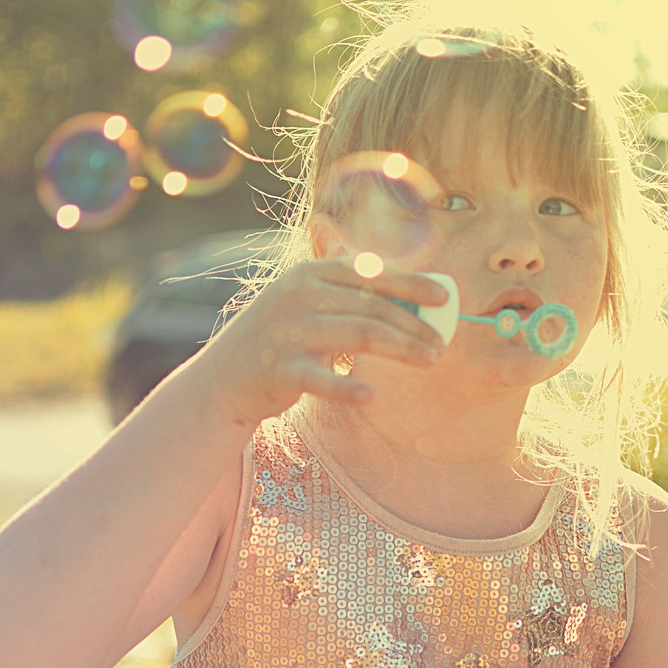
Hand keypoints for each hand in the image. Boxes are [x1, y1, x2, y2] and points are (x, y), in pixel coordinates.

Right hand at [201, 255, 448, 427]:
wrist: (223, 379)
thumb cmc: (280, 341)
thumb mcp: (309, 306)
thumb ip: (350, 298)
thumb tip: (413, 299)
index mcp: (309, 274)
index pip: (369, 272)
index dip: (411, 282)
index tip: (444, 297)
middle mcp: (298, 296)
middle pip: (372, 307)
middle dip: (414, 324)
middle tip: (441, 343)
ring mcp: (288, 332)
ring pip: (360, 335)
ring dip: (402, 348)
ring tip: (429, 360)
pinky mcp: (280, 370)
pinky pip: (322, 379)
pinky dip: (347, 388)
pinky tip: (371, 395)